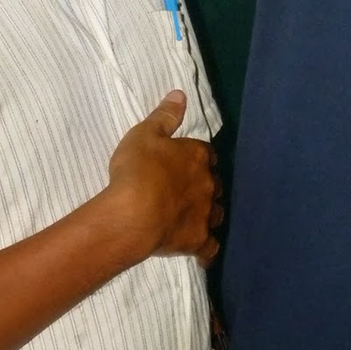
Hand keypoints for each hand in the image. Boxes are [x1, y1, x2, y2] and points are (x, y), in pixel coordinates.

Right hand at [107, 90, 221, 267]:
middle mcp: (209, 185)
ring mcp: (206, 215)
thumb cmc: (137, 170)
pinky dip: (207, 251)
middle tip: (188, 191)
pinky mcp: (198, 241)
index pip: (207, 154)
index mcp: (199, 157)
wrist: (133, 214)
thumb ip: (164, 115)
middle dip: (206, 187)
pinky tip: (203, 255)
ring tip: (197, 217)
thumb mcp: (145, 134)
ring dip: (209, 214)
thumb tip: (181, 94)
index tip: (187, 163)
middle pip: (215, 184)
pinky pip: (210, 249)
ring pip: (217, 213)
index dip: (198, 159)